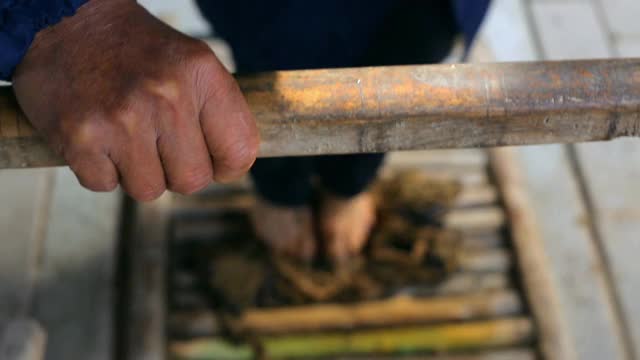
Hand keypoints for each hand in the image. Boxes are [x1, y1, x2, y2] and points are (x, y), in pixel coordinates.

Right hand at [12, 0, 258, 200]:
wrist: (62, 19)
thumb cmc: (134, 48)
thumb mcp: (191, 61)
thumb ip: (217, 109)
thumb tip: (235, 163)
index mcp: (201, 73)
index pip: (240, 150)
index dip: (227, 166)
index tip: (212, 161)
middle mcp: (166, 95)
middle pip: (193, 180)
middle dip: (176, 171)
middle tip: (157, 142)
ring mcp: (123, 118)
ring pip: (149, 189)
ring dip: (137, 172)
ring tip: (124, 136)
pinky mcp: (81, 137)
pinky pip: (105, 185)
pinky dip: (100, 170)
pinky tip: (97, 137)